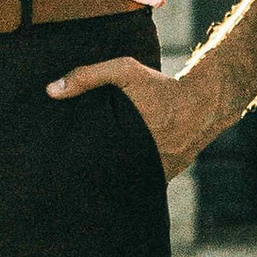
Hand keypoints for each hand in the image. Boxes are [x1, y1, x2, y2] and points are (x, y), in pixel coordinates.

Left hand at [46, 53, 219, 180]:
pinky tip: (118, 178)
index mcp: (126, 144)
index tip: (60, 169)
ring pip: (126, 184)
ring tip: (90, 184)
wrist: (206, 101)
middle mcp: (142, 164)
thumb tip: (50, 90)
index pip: (94, 166)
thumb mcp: (124, 71)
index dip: (78, 169)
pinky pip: (144, 183)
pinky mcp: (168, 174)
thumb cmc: (162, 86)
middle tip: (69, 179)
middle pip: (108, 180)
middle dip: (92, 179)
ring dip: (112, 182)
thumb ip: (87, 77)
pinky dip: (132, 181)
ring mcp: (157, 173)